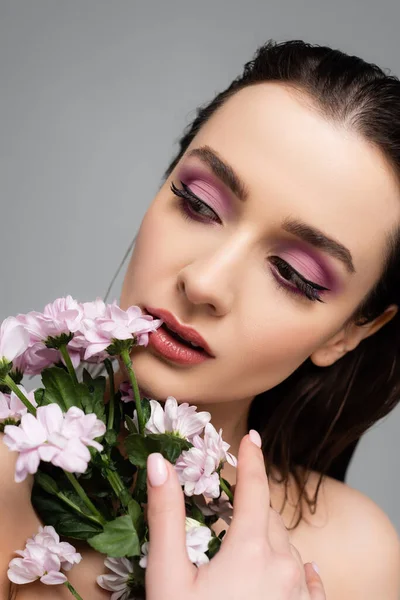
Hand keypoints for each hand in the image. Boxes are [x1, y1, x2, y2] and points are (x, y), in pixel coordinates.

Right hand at [145, 432, 325, 599]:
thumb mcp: (169, 575)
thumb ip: (166, 515)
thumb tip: (158, 463)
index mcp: (250, 548)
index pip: (253, 489)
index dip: (251, 459)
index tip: (251, 437)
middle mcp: (284, 565)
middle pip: (268, 518)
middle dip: (251, 504)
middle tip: (233, 501)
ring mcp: (299, 593)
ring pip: (286, 547)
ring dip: (267, 537)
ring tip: (246, 542)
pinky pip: (309, 580)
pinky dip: (300, 568)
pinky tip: (302, 570)